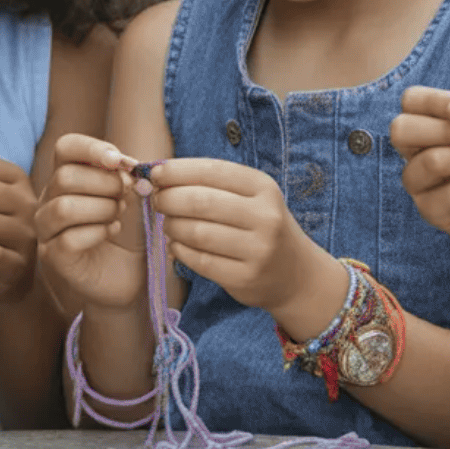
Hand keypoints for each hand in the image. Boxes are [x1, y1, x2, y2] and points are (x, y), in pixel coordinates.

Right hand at [34, 134, 145, 311]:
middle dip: (105, 185)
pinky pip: (69, 239)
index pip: (66, 147)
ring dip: (102, 209)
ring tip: (118, 217)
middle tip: (126, 199)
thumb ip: (129, 177)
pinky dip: (97, 233)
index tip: (119, 162)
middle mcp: (50, 199)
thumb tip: (126, 166)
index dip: (92, 148)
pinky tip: (111, 233)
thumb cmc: (130, 231)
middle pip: (65, 177)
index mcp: (68, 176)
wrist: (131, 274)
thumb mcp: (135, 197)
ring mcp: (47, 228)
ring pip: (64, 208)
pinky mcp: (53, 255)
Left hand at [147, 158, 318, 312]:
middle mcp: (264, 216)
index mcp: (263, 187)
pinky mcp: (244, 277)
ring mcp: (257, 249)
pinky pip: (199, 261)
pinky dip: (180, 249)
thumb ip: (211, 184)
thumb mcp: (250, 197)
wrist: (295, 273)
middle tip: (157, 200)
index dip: (177, 171)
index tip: (154, 173)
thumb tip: (160, 175)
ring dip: (172, 225)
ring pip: (197, 232)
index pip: (212, 171)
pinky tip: (177, 244)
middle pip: (201, 202)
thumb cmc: (260, 226)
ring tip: (168, 223)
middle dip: (169, 198)